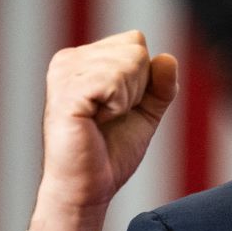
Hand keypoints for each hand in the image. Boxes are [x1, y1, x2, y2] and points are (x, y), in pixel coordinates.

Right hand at [25, 30, 177, 230]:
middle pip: (135, 49)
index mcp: (84, 59)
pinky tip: (97, 121)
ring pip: (129, 63)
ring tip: (102, 120)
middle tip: (111, 116)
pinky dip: (118, 105)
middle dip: (138, 88)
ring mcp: (64, 75)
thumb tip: (168, 58)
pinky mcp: (66, 94)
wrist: (88, 188)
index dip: (143, 78)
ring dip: (127, 99)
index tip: (120, 106)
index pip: (136, 41)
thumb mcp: (147, 111)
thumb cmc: (111, 151)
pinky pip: (114, 82)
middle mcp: (69, 60)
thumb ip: (161, 84)